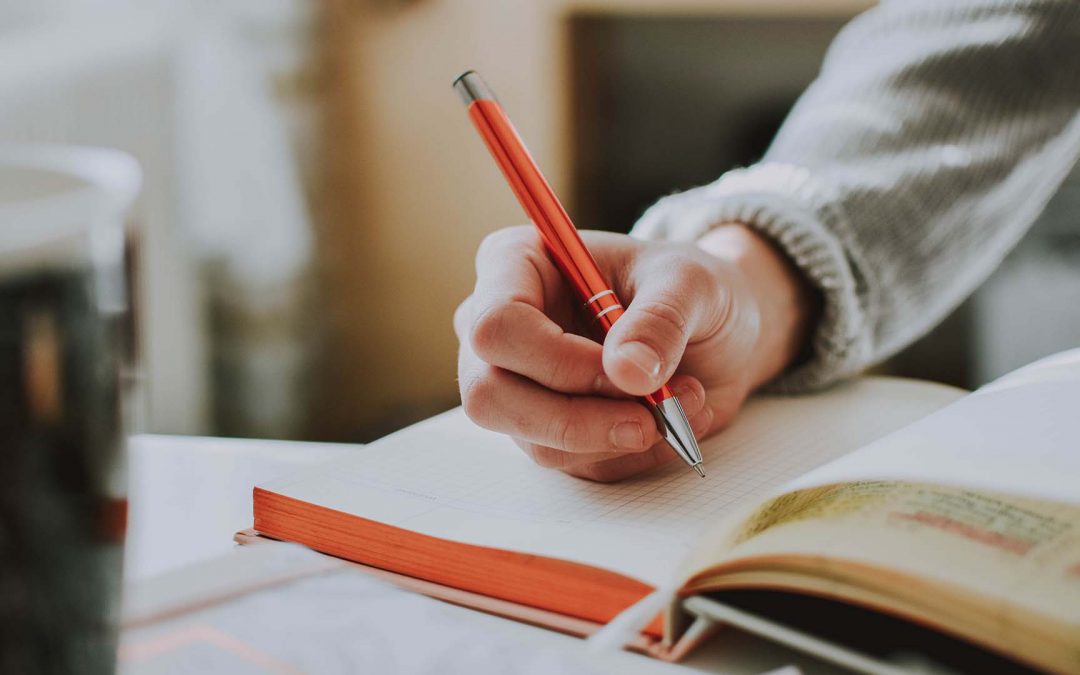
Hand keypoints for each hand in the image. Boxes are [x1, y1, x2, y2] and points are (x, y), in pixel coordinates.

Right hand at [454, 224, 817, 480]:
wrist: (715, 330)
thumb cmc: (689, 288)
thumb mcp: (693, 283)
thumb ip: (661, 319)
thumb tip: (628, 372)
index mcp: (516, 265)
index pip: (496, 325)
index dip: (556, 360)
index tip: (625, 371)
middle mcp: (500, 329)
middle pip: (489, 395)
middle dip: (577, 418)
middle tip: (650, 417)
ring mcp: (516, 385)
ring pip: (535, 440)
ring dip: (618, 435)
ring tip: (683, 400)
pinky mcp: (546, 430)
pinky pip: (574, 463)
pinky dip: (631, 452)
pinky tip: (670, 418)